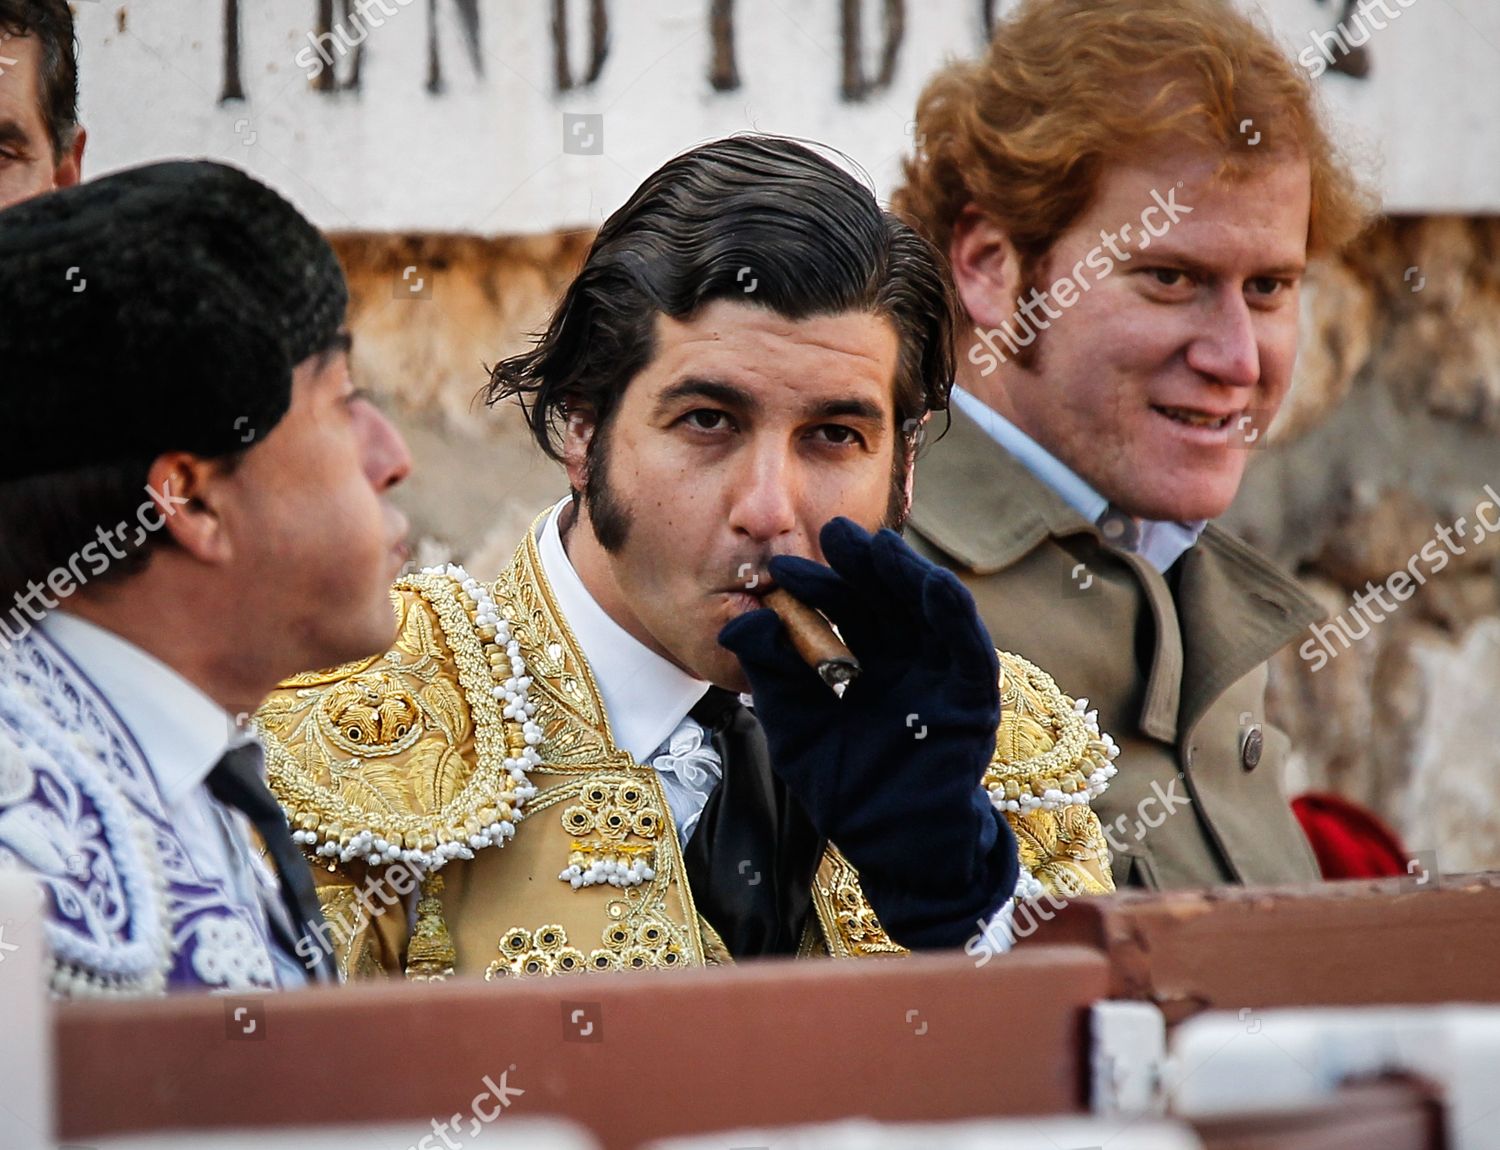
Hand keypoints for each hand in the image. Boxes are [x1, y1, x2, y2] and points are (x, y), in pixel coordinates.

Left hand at [717, 517, 1017, 948]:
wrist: (890, 844)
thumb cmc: (843, 786)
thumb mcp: (793, 726)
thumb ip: (770, 674)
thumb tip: (738, 621)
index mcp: (863, 659)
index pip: (841, 609)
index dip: (816, 585)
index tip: (781, 567)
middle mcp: (903, 658)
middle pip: (885, 598)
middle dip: (861, 564)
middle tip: (834, 531)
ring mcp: (938, 674)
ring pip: (928, 610)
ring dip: (908, 576)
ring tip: (881, 547)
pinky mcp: (971, 697)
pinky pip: (968, 648)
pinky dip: (956, 615)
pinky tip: (936, 584)